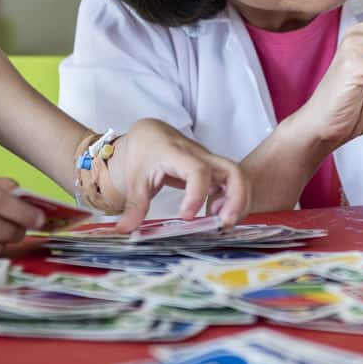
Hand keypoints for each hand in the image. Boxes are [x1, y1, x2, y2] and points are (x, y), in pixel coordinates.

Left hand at [108, 119, 249, 231]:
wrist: (150, 134)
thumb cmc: (144, 151)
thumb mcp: (135, 178)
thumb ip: (133, 205)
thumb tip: (124, 230)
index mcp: (177, 154)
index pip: (197, 171)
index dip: (196, 195)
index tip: (186, 216)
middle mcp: (200, 156)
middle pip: (232, 170)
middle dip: (236, 198)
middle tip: (224, 222)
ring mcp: (210, 162)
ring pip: (238, 177)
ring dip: (238, 202)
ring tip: (222, 223)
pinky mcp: (214, 170)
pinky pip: (232, 183)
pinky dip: (232, 201)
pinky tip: (216, 215)